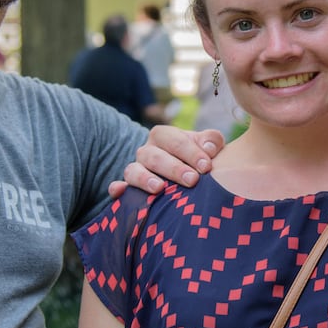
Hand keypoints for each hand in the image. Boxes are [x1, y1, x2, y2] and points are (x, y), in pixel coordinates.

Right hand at [110, 125, 226, 196]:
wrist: (180, 173)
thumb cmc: (195, 157)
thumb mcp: (204, 145)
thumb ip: (211, 141)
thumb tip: (210, 149)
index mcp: (163, 135)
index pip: (174, 140)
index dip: (190, 152)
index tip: (207, 166)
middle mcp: (146, 151)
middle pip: (155, 156)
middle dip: (174, 168)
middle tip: (192, 180)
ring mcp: (135, 169)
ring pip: (133, 171)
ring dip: (145, 179)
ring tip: (159, 188)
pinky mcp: (127, 187)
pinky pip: (116, 187)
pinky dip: (117, 189)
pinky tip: (120, 192)